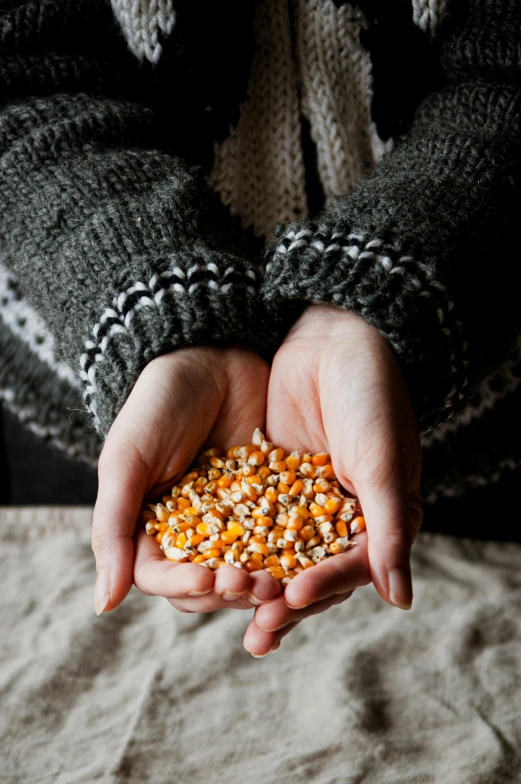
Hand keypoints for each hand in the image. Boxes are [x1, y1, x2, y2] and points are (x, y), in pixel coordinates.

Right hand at [92, 345, 282, 632]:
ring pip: (249, 568)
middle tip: (257, 585)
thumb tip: (102, 605)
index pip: (164, 578)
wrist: (210, 354)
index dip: (185, 585)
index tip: (208, 580)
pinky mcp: (273, 500)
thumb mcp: (128, 461)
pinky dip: (294, 553)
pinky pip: (284, 535)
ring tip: (283, 581)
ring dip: (264, 581)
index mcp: (152, 529)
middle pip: (210, 584)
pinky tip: (310, 560)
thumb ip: (113, 528)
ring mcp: (236, 518)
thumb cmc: (157, 404)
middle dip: (231, 590)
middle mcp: (194, 532)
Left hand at [243, 305, 421, 655]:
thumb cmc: (372, 396)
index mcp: (378, 520)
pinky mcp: (271, 481)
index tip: (292, 596)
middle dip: (284, 601)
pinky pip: (251, 520)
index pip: (350, 569)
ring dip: (256, 582)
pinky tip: (208, 564)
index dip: (323, 587)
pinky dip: (234, 543)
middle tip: (256, 630)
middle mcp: (340, 518)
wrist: (335, 336)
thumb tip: (400, 601)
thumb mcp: (381, 462)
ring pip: (278, 555)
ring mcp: (302, 501)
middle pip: (311, 573)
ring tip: (228, 606)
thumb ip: (388, 531)